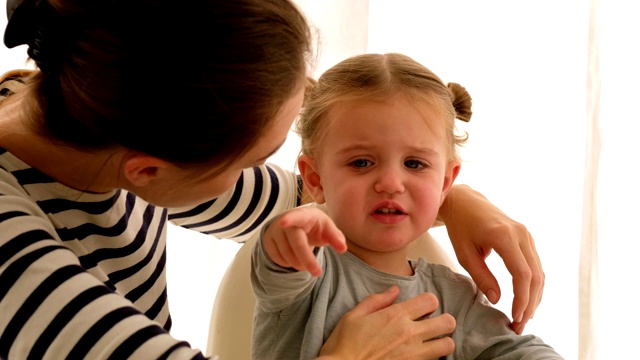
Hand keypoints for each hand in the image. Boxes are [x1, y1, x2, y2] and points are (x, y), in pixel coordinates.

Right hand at [263, 206, 346, 275]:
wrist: (295, 224)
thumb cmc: (315, 226)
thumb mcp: (327, 228)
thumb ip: (336, 237)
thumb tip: (343, 248)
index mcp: (303, 215)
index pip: (295, 217)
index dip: (289, 219)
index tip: (283, 222)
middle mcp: (285, 221)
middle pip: (296, 242)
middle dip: (307, 259)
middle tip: (317, 273)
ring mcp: (274, 230)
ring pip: (286, 253)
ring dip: (298, 263)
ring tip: (306, 264)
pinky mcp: (267, 240)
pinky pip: (277, 258)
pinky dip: (287, 263)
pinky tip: (294, 258)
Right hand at [319, 286, 454, 359]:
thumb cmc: (344, 345)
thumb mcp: (354, 315)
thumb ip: (376, 301)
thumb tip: (394, 290)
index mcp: (395, 316)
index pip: (430, 300)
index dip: (428, 302)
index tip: (421, 307)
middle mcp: (409, 334)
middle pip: (447, 322)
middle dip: (443, 321)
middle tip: (433, 324)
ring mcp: (414, 355)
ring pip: (448, 345)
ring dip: (442, 341)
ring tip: (431, 341)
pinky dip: (432, 357)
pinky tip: (421, 355)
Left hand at [439, 185, 544, 334]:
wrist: (465, 202)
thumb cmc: (461, 226)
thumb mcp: (464, 254)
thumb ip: (481, 276)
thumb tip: (497, 299)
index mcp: (504, 236)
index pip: (522, 273)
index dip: (522, 298)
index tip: (516, 317)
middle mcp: (521, 234)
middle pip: (535, 275)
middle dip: (530, 303)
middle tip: (520, 325)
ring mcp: (526, 235)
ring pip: (539, 271)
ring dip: (534, 297)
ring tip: (523, 317)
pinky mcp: (526, 238)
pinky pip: (535, 265)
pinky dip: (533, 285)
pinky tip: (526, 301)